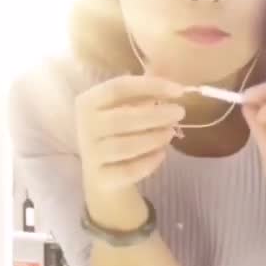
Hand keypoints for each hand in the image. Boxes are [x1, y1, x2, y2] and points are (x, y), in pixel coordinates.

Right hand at [76, 75, 184, 192]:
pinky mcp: (102, 178)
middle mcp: (85, 127)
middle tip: (180, 113)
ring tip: (171, 133)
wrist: (103, 176)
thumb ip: (143, 97)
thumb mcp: (124, 110)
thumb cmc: (117, 135)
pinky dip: (148, 162)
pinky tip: (162, 155)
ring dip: (153, 138)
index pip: (118, 88)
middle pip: (122, 119)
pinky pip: (128, 170)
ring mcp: (91, 155)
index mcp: (88, 102)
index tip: (179, 90)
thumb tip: (173, 86)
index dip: (150, 86)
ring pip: (124, 146)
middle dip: (156, 115)